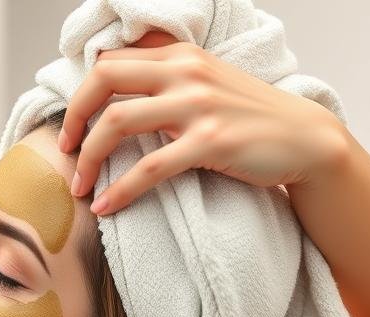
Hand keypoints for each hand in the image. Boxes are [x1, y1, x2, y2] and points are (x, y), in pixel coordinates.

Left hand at [60, 34, 347, 214]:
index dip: (80, 97)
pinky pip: (148, 168)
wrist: (304, 139)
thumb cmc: (246, 116)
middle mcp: (185, 72)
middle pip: (103, 81)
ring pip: (117, 123)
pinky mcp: (210, 141)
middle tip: (64, 152)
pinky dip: (118, 190)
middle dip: (73, 119)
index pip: (109, 63)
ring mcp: (198, 105)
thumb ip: (164, 76)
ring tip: (79, 187)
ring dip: (87, 160)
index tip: (71, 130)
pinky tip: (105, 207)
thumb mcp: (205, 82)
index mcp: (179, 56)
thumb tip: (111, 76)